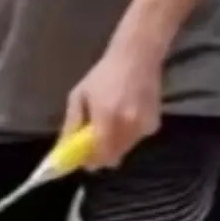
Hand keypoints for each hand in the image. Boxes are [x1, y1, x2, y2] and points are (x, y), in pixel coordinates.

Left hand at [63, 38, 163, 169]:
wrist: (136, 58)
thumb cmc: (103, 75)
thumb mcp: (79, 94)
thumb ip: (72, 122)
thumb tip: (65, 145)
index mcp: (107, 117)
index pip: (100, 154)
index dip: (90, 161)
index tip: (82, 161)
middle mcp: (128, 126)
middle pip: (114, 157)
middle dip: (100, 156)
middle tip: (91, 146)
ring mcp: (143, 127)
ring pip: (125, 150)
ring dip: (113, 145)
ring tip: (108, 122)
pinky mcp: (154, 126)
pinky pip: (135, 140)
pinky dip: (127, 136)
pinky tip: (124, 115)